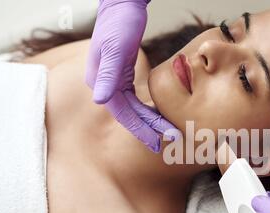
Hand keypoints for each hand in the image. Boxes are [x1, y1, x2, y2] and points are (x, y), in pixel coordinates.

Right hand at [86, 0, 176, 151]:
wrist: (122, 3)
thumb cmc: (119, 22)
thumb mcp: (115, 48)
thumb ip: (107, 74)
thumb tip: (99, 100)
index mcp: (100, 81)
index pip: (121, 112)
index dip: (140, 128)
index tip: (157, 141)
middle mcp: (104, 84)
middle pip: (129, 113)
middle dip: (148, 128)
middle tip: (170, 140)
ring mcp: (113, 80)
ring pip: (133, 108)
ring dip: (150, 120)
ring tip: (168, 132)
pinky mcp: (122, 74)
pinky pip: (135, 98)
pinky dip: (147, 108)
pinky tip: (159, 115)